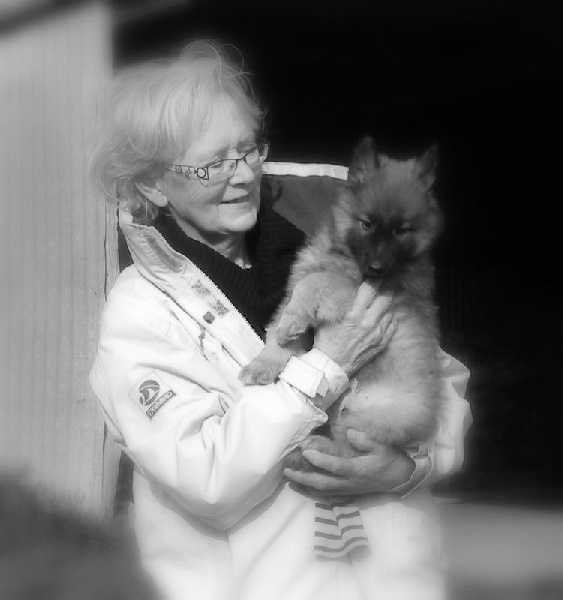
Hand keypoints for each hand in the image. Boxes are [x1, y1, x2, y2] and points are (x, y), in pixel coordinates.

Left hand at [284, 429, 414, 499]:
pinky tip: (302, 489)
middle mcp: (350, 483)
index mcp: (358, 470)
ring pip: (323, 492)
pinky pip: (327, 496)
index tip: (305, 453)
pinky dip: (313, 493)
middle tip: (287, 471)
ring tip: (289, 480)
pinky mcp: (347, 493)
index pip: (335, 467)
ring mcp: (348, 490)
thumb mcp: (381, 447)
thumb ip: (365, 440)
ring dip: (304, 487)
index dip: (320, 461)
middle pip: (323, 484)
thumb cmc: (390, 460)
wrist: (400, 479)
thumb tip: (350, 433)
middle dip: (303, 478)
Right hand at [313, 282, 395, 376]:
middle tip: (388, 282)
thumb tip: (350, 292)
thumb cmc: (326, 342)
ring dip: (387, 304)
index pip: (370, 289)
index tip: (375, 275)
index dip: (374, 279)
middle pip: (386, 297)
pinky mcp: (382, 343)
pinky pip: (393, 325)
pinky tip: (384, 317)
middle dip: (387, 287)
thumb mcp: (328, 320)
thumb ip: (341, 305)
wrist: (332, 367)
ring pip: (391, 311)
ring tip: (384, 300)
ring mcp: (377, 334)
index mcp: (353, 315)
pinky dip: (389, 319)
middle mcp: (368, 323)